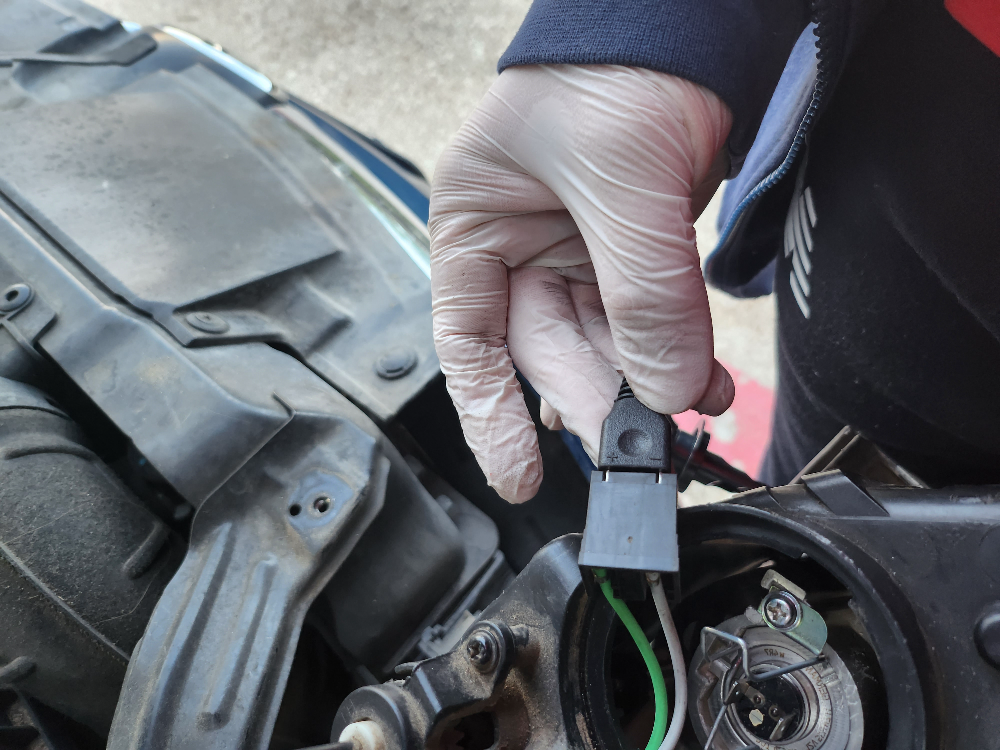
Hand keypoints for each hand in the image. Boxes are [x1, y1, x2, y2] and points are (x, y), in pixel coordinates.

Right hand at [430, 64, 734, 502]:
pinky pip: (645, 317)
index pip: (469, 339)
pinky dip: (674, 352)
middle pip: (549, 347)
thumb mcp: (619, 180)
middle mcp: (519, 241)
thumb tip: (666, 388)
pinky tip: (701, 378)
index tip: (519, 474)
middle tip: (639, 445)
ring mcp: (575, 247)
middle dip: (597, 397)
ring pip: (604, 340)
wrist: (687, 17)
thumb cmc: (614, 62)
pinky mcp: (629, 247)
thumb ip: (641, 293)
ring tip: (690, 408)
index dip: (489, 412)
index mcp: (476, 221)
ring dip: (646, 380)